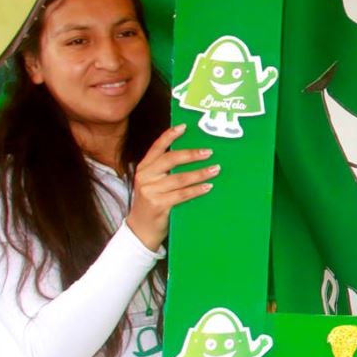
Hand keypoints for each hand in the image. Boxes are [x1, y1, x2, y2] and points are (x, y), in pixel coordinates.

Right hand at [125, 125, 216, 250]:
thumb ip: (166, 170)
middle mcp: (145, 177)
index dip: (170, 135)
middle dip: (192, 154)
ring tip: (215, 169)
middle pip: (170, 160)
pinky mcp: (158, 205)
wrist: (140, 229)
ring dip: (200, 173)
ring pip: (179, 178)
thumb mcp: (153, 183)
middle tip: (209, 152)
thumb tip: (194, 156)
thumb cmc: (153, 202)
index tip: (185, 127)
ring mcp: (150, 191)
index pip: (157, 147)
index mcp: (144, 167)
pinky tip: (208, 187)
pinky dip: (197, 190)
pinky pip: (182, 194)